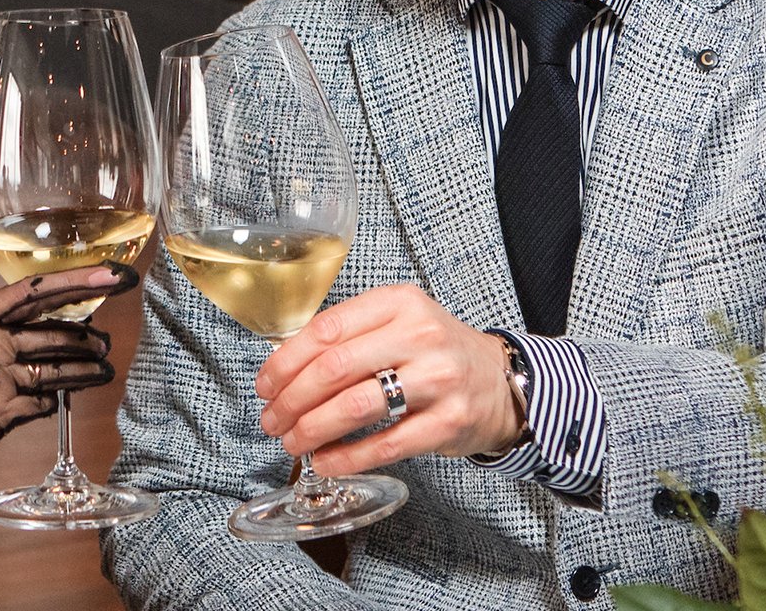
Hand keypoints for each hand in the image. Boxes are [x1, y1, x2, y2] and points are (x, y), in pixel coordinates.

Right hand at [0, 263, 138, 505]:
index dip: (79, 280)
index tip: (114, 275)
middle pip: (55, 332)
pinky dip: (54, 400)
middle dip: (89, 338)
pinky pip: (43, 402)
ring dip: (87, 370)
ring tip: (103, 369)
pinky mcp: (1, 414)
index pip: (36, 290)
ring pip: (57, 369)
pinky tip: (59, 399)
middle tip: (107, 341)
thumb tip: (51, 324)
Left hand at [254, 283, 522, 476]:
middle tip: (271, 419)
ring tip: (291, 442)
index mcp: (399, 303)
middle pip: (335, 368)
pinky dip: (348, 457)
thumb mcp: (398, 322)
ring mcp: (438, 379)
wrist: (501, 381)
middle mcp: (420, 336)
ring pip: (356, 406)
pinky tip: (326, 462)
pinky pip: (386, 445)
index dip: (286, 360)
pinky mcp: (449, 422)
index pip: (327, 329)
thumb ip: (349, 335)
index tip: (264, 384)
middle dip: (292, 399)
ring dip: (313, 429)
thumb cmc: (434, 352)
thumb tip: (283, 369)